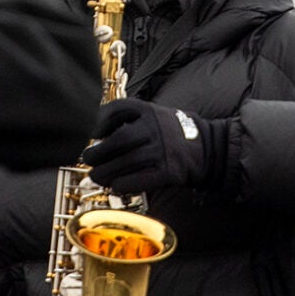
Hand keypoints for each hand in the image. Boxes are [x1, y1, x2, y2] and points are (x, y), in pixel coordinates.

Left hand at [83, 99, 226, 194]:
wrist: (206, 147)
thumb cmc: (170, 132)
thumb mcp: (151, 115)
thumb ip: (127, 119)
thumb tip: (95, 136)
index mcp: (149, 110)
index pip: (120, 108)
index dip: (100, 120)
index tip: (91, 133)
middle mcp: (156, 127)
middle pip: (121, 139)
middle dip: (99, 152)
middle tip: (88, 159)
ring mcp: (164, 149)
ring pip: (129, 161)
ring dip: (107, 172)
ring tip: (96, 176)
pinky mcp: (171, 171)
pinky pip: (143, 179)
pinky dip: (125, 184)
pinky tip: (116, 186)